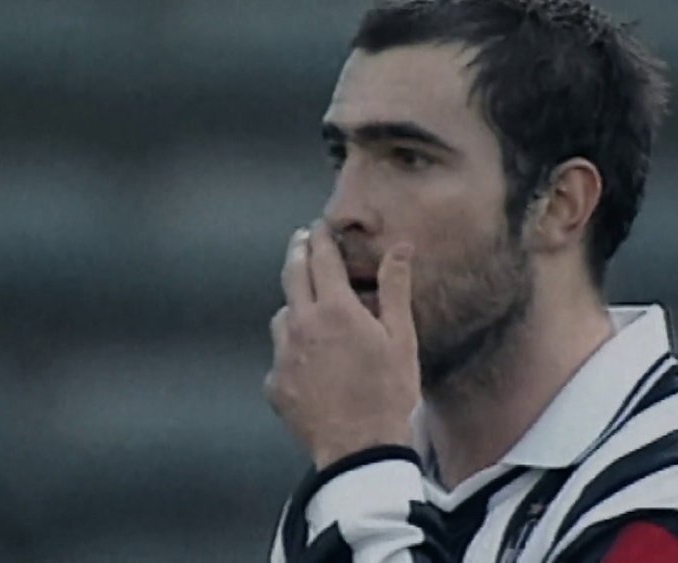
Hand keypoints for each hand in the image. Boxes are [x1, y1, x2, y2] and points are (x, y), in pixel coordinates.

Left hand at [264, 221, 420, 469]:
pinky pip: (280, 355)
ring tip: (308, 309)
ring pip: (282, 315)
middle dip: (298, 252)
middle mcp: (301, 324)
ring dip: (294, 304)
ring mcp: (283, 355)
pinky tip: (309, 362)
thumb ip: (394, 288)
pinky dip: (293, 350)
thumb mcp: (401, 338)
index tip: (319, 226)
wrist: (360, 449)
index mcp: (334, 309)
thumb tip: (400, 248)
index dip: (320, 237)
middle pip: (292, 274)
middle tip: (302, 240)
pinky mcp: (275, 383)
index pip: (321, 257)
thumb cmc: (389, 392)